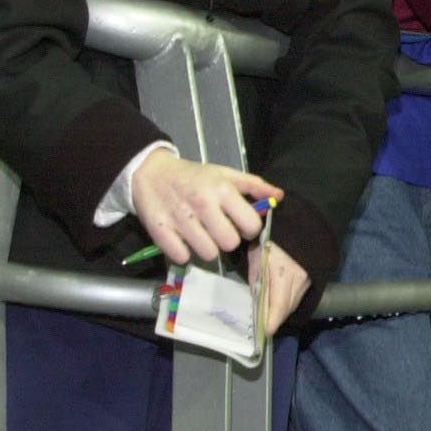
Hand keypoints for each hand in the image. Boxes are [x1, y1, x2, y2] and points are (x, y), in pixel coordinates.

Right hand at [129, 150, 281, 264]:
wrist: (151, 173)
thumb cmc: (194, 176)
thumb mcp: (225, 174)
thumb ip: (254, 185)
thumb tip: (279, 196)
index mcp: (222, 190)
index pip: (251, 225)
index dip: (248, 228)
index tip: (239, 224)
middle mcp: (203, 205)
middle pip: (230, 243)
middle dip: (227, 240)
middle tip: (218, 230)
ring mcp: (181, 220)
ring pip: (208, 254)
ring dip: (206, 248)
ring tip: (200, 234)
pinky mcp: (161, 232)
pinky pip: (183, 257)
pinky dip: (184, 252)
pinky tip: (182, 238)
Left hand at [248, 240, 310, 336]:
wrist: (296, 224)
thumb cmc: (269, 238)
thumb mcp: (256, 258)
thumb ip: (257, 281)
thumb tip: (258, 302)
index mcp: (283, 272)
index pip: (279, 304)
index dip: (272, 320)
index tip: (266, 331)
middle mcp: (299, 278)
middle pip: (287, 307)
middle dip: (275, 318)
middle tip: (264, 325)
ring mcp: (308, 278)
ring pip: (294, 303)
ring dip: (282, 311)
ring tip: (270, 315)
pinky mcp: (313, 277)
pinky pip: (299, 295)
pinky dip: (289, 302)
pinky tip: (280, 302)